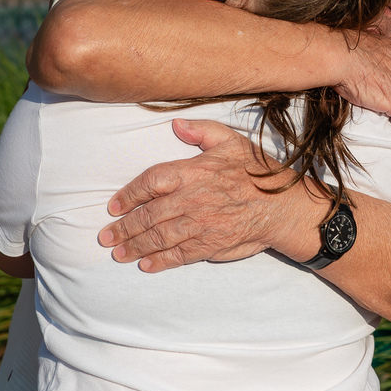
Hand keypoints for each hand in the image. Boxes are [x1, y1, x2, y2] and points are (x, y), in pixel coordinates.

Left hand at [99, 120, 307, 271]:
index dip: (129, 194)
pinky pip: (180, 255)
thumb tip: (175, 125)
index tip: (113, 205)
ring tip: (118, 253)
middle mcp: (193, 199)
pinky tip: (145, 265)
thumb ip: (202, 131)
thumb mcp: (232, 141)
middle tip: (105, 236)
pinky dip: (160, 261)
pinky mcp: (211, 244)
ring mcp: (201, 224)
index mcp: (194, 172)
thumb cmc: (258, 172)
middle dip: (124, 227)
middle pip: (149, 215)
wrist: (285, 206)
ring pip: (160, 237)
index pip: (151, 182)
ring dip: (135, 246)